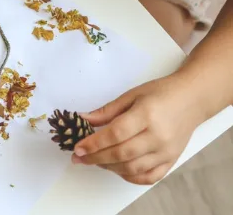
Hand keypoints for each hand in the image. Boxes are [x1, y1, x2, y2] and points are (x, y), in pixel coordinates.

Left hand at [72, 74, 206, 184]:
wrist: (192, 99)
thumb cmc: (161, 93)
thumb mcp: (131, 95)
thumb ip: (107, 111)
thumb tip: (83, 119)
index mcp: (146, 115)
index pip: (115, 134)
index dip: (94, 143)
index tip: (77, 148)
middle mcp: (158, 137)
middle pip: (121, 154)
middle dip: (95, 158)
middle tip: (78, 158)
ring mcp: (166, 152)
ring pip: (132, 168)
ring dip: (109, 167)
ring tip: (94, 161)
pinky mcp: (172, 161)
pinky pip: (148, 177)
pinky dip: (130, 177)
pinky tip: (116, 169)